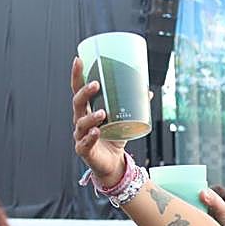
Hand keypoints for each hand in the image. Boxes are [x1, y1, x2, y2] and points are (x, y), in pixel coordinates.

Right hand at [71, 57, 126, 187]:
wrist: (112, 165)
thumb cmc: (114, 140)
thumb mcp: (124, 121)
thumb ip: (133, 107)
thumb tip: (147, 91)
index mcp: (87, 111)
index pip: (78, 90)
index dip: (77, 76)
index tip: (78, 60)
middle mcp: (80, 121)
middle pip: (77, 104)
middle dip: (85, 93)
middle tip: (96, 84)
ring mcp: (80, 136)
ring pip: (81, 123)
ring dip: (91, 117)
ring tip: (102, 113)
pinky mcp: (84, 151)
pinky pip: (85, 143)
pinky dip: (91, 137)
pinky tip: (97, 132)